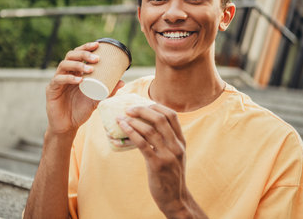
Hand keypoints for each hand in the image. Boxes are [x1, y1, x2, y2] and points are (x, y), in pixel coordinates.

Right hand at [46, 41, 123, 134]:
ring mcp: (57, 80)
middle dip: (83, 54)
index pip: (78, 54)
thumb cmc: (81, 110)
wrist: (68, 126)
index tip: (98, 45)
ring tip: (90, 69)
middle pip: (70, 56)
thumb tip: (122, 81)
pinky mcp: (51, 90)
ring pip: (63, 65)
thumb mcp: (96, 100)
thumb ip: (108, 92)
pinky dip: (68, 78)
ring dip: (77, 65)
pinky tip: (79, 80)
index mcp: (75, 72)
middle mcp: (65, 73)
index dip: (86, 47)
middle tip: (96, 58)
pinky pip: (58, 80)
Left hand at [117, 104, 206, 218]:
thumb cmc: (171, 175)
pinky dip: (131, 133)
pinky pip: (143, 144)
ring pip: (150, 130)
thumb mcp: (175, 155)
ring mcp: (168, 155)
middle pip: (160, 119)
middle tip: (128, 109)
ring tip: (121, 118)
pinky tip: (123, 128)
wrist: (175, 199)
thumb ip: (168, 140)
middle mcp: (176, 146)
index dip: (156, 106)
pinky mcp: (157, 165)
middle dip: (142, 110)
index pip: (172, 115)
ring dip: (133, 121)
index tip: (143, 104)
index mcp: (181, 141)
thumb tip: (149, 124)